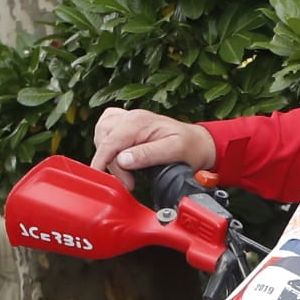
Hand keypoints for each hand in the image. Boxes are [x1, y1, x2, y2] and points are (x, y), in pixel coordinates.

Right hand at [91, 105, 215, 186]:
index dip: (103, 162)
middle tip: (129, 181)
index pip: (110, 142)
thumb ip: (147, 155)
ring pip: (101, 133)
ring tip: (126, 173)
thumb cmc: (189, 147)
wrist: (198, 142)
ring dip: (107, 154)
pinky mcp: (127, 124)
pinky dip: (106, 143)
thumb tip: (122, 160)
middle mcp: (131, 117)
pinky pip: (106, 128)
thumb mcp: (173, 152)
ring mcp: (128, 118)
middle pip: (103, 138)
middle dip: (110, 163)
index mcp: (139, 122)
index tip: (103, 180)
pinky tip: (117, 156)